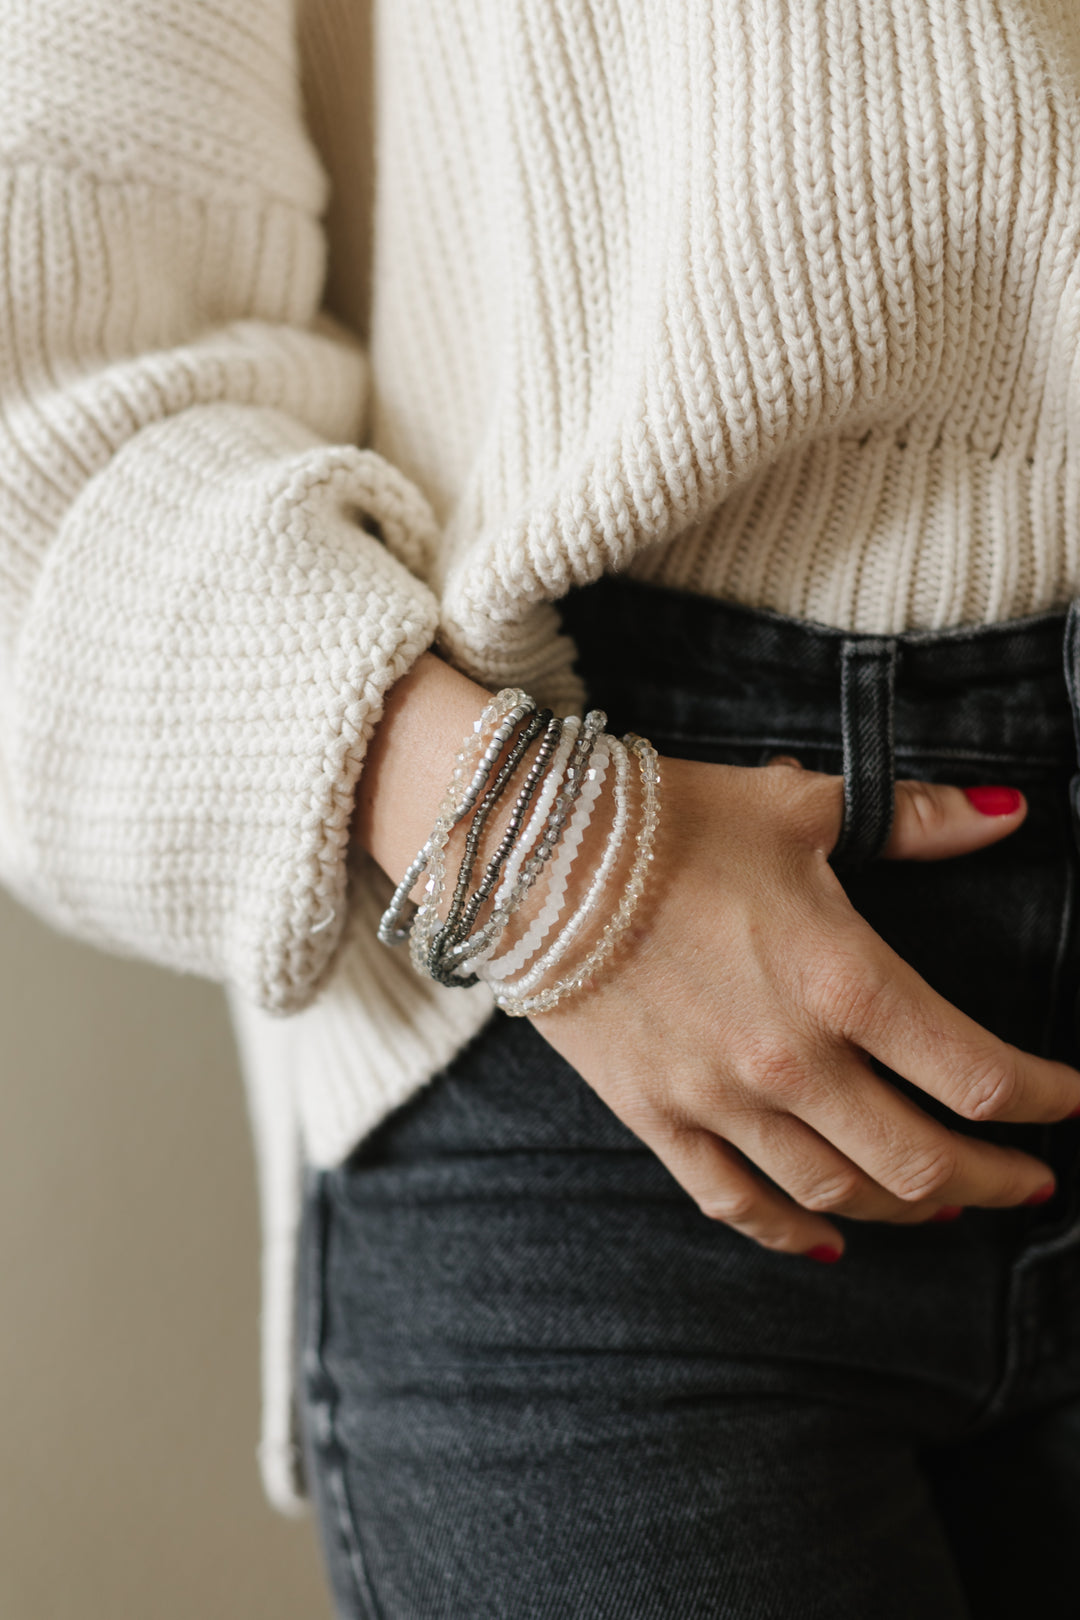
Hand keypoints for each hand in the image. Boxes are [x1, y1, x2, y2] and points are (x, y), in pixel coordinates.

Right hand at [530, 755, 1079, 1259]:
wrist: (532, 853)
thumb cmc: (672, 819)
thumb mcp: (801, 805)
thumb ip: (916, 818)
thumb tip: (1010, 813)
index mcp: (843, 980)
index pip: (976, 1074)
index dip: (1043, 1099)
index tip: (1068, 1101)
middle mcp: (791, 1060)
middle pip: (921, 1160)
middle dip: (992, 1179)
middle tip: (1029, 1183)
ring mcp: (719, 1100)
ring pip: (837, 1192)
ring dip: (906, 1209)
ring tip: (945, 1205)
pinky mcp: (656, 1117)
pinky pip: (733, 1201)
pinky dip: (787, 1233)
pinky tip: (823, 1244)